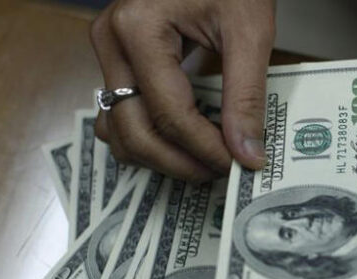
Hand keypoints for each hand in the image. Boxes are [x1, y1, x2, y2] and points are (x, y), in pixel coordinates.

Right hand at [90, 0, 275, 180]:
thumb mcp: (248, 32)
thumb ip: (246, 96)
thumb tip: (247, 154)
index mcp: (138, 29)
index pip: (170, 115)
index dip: (206, 150)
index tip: (239, 165)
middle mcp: (111, 43)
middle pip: (134, 132)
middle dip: (179, 163)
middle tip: (221, 172)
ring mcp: (107, 53)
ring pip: (119, 131)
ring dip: (160, 157)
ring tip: (205, 160)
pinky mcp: (116, 61)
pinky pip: (121, 115)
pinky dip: (149, 137)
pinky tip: (186, 141)